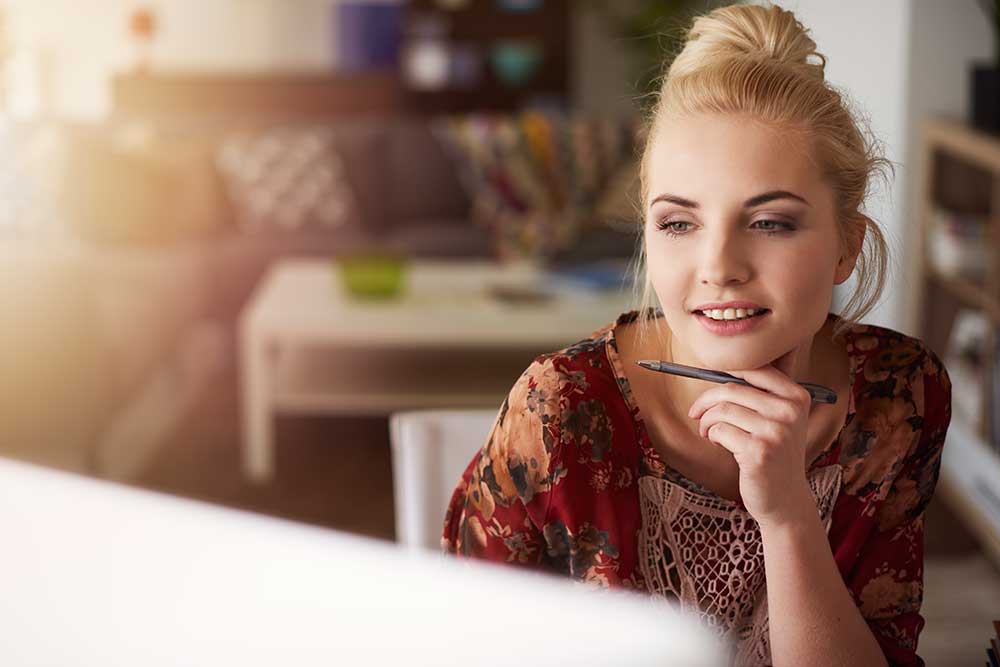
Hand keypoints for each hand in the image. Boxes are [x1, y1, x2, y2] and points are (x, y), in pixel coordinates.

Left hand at [686, 345, 816, 528]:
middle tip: (696, 413)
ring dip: (706, 421)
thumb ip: (761, 393)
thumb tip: (720, 362)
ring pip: (722, 410)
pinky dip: (711, 435)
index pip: (755, 369)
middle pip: (731, 388)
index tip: (707, 375)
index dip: (725, 369)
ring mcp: (776, 431)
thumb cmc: (774, 454)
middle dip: (706, 400)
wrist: (785, 499)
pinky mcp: (758, 451)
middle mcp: (789, 411)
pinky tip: (717, 443)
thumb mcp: (779, 420)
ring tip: (707, 432)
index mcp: (796, 397)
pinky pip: (719, 430)